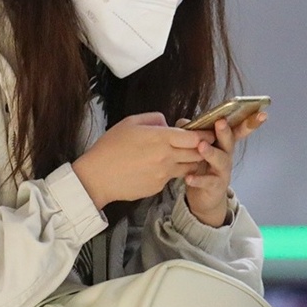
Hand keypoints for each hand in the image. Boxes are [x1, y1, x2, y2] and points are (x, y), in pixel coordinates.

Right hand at [71, 113, 206, 208]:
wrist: (97, 178)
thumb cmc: (110, 148)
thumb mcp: (130, 123)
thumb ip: (154, 119)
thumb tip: (167, 123)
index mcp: (161, 138)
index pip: (194, 137)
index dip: (205, 134)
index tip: (208, 132)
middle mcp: (166, 157)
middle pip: (197, 153)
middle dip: (203, 148)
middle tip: (204, 144)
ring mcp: (163, 174)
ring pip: (188, 167)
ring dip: (190, 161)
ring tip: (186, 155)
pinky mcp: (158, 187)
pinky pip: (172, 177)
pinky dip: (172, 171)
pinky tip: (160, 166)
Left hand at [182, 109, 265, 227]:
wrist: (204, 197)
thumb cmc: (203, 167)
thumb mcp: (198, 149)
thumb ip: (192, 134)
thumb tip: (183, 122)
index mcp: (224, 144)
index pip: (237, 129)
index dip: (250, 122)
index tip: (262, 113)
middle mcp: (227, 156)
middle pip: (229, 142)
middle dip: (225, 132)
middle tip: (220, 122)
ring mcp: (223, 171)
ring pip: (220, 160)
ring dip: (211, 152)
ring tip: (201, 146)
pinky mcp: (215, 186)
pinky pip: (207, 182)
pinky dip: (198, 179)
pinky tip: (189, 178)